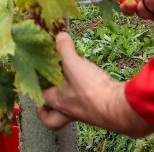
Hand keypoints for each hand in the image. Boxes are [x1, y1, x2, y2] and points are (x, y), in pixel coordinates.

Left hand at [39, 32, 153, 137]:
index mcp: (56, 100)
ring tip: (69, 86)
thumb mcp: (73, 64)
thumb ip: (64, 48)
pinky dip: (86, 97)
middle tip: (47, 99)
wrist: (116, 108)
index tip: (36, 79)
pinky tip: (90, 85)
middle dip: (47, 110)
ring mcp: (83, 113)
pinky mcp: (97, 111)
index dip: (36, 89)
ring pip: (69, 112)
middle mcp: (67, 110)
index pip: (40, 98)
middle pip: (52, 118)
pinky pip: (86, 106)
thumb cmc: (89, 90)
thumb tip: (59, 36)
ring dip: (67, 101)